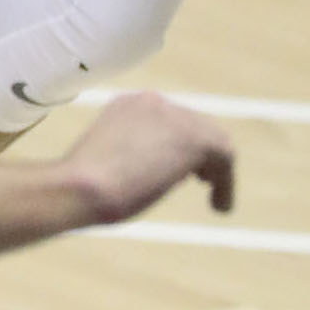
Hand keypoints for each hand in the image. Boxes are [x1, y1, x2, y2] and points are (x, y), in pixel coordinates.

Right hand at [64, 91, 234, 223]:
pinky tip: (218, 207)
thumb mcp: (109, 159)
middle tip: (201, 182)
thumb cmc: (84, 184)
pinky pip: (225, 157)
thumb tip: (150, 170)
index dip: (179, 145)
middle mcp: (152, 102)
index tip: (182, 172)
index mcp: (127, 104)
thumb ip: (131, 154)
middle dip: (201, 153)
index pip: (169, 119)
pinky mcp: (193, 137)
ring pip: (214, 139)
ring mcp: (173, 115)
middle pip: (195, 124)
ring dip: (217, 169)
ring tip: (214, 197)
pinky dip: (226, 184)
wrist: (84, 185)